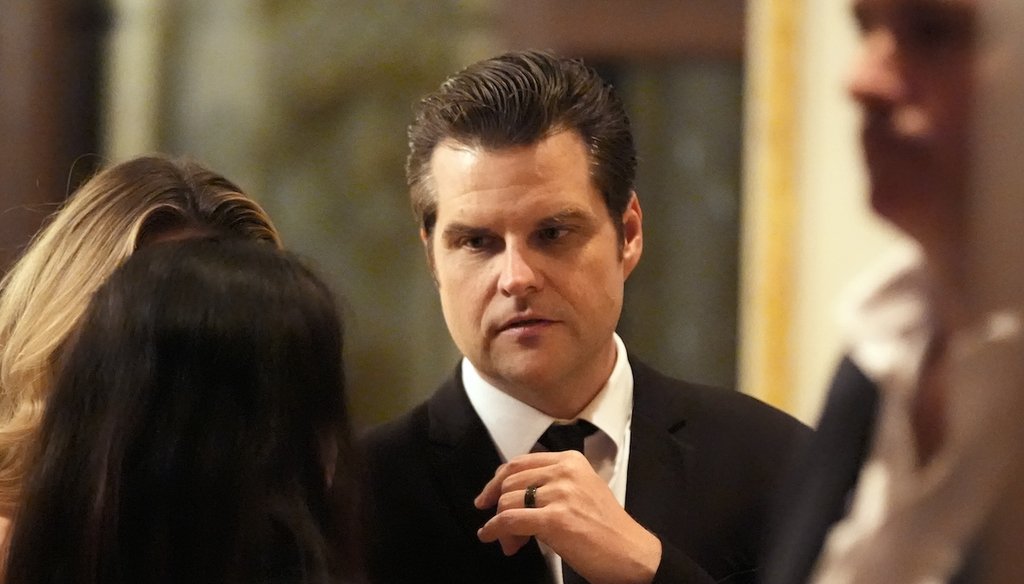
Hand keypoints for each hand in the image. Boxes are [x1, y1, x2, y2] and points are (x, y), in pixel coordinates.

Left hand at [474, 451, 660, 583]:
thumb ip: (550, 485)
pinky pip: (510, 520)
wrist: (631, 553)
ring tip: (511, 543)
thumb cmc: (607, 528)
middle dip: (499, 507)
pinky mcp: (555, 519)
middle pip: (510, 482)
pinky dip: (495, 530)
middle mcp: (565, 472)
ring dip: (501, 525)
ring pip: (507, 502)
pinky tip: (493, 538)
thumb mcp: (582, 490)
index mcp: (571, 461)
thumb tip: (512, 499)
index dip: (497, 480)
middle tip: (502, 528)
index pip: (520, 463)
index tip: (487, 496)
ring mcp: (560, 494)